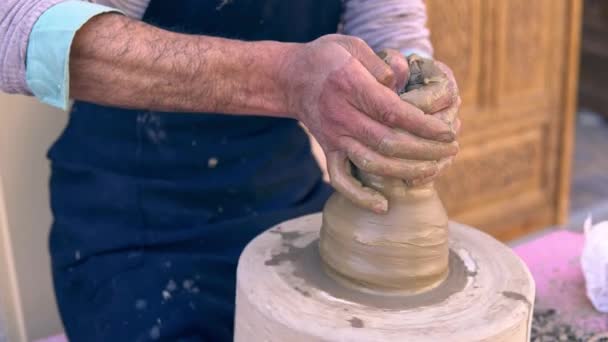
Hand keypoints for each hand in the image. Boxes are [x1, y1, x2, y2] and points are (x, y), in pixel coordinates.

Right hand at [282, 35, 457, 212]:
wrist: (290, 78)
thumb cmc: (327, 58)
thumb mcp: (352, 45)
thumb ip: (380, 64)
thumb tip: (401, 81)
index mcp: (349, 86)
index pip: (392, 111)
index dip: (423, 125)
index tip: (447, 132)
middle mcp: (341, 116)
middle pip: (387, 142)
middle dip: (425, 150)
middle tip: (451, 149)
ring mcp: (334, 138)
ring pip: (371, 164)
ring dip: (405, 171)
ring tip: (433, 169)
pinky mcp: (329, 151)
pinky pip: (341, 180)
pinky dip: (359, 197)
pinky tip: (382, 206)